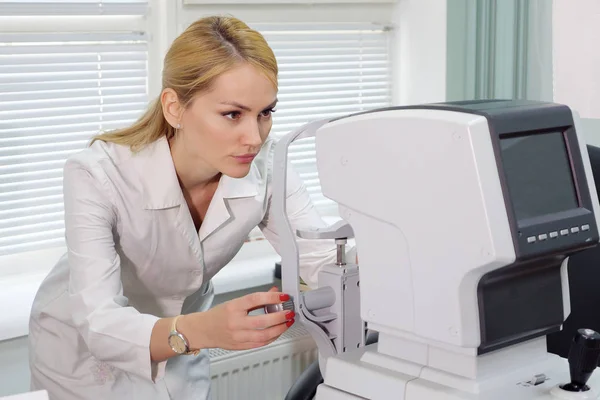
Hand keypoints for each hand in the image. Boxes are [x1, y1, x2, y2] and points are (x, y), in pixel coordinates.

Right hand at [180, 286, 294, 350]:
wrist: (203, 330)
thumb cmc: (219, 315)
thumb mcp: (236, 302)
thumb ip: (256, 299)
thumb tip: (274, 292)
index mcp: (233, 307)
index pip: (255, 299)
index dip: (271, 297)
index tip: (283, 296)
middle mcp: (235, 323)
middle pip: (262, 321)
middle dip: (280, 317)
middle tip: (290, 312)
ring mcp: (238, 336)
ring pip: (263, 336)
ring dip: (279, 329)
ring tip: (287, 323)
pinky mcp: (240, 346)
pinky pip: (260, 344)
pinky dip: (272, 338)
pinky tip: (278, 332)